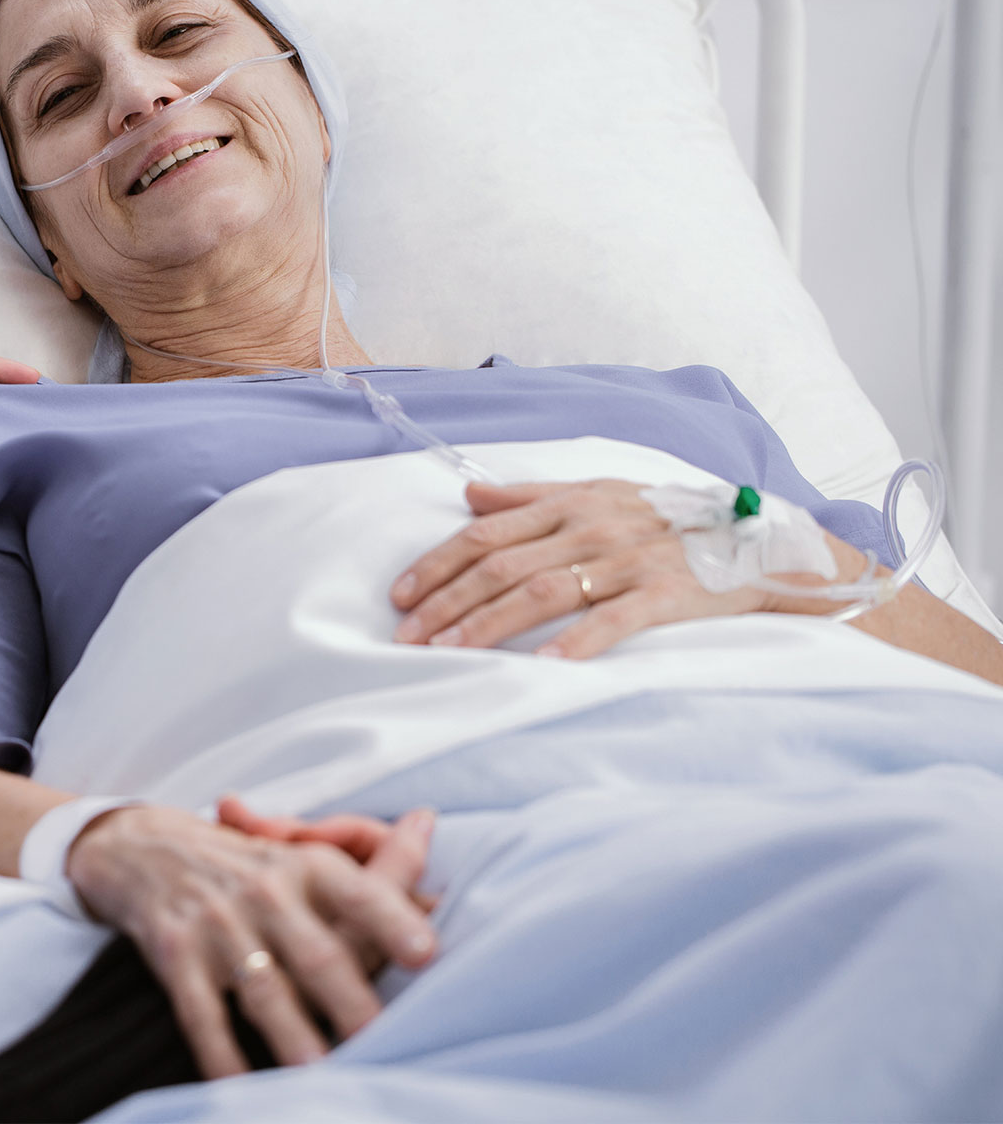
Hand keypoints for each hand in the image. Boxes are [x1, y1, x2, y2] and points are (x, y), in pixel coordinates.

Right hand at [65, 803, 435, 1077]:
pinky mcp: (176, 956)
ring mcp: (216, 925)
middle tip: (382, 1040)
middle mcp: (263, 891)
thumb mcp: (302, 853)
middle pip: (317, 952)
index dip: (392, 920)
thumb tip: (431, 828)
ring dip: (292, 1034)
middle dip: (350, 1001)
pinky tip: (240, 1086)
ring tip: (320, 1072)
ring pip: (264, 989)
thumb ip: (374, 864)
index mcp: (306, 865)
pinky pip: (202, 1015)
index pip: (357, 892)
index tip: (426, 952)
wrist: (142, 850)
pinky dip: (221, 1054)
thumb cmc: (247, 866)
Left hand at [390, 479, 771, 658]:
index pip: (486, 533)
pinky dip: (578, 641)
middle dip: (447, 602)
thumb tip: (469, 493)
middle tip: (407, 636)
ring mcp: (628, 560)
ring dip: (489, 624)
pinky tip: (545, 665)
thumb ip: (530, 497)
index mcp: (569, 503)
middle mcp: (590, 527)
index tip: (400, 595)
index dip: (438, 564)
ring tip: (450, 651)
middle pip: (502, 566)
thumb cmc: (667, 519)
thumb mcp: (599, 493)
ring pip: (542, 592)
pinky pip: (614, 619)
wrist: (758, 540)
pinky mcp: (666, 593)